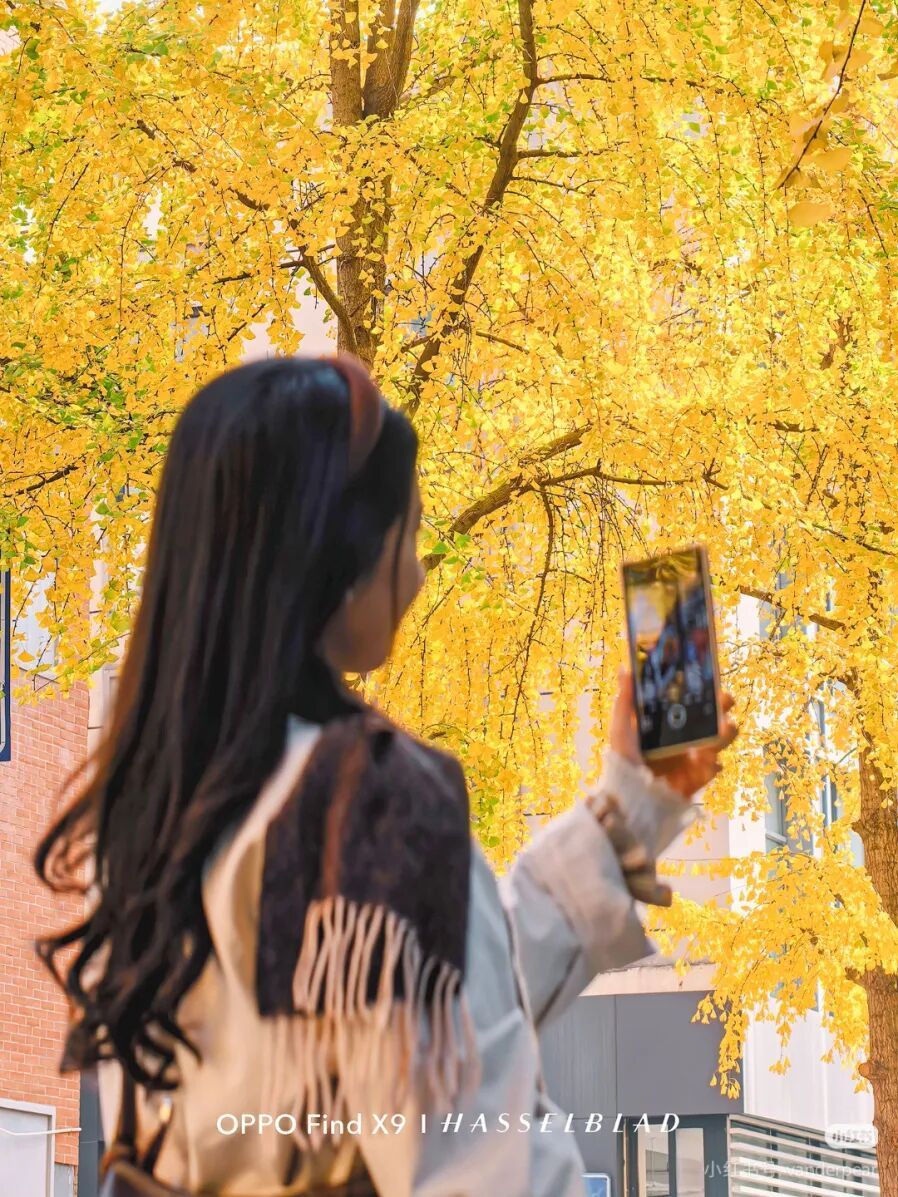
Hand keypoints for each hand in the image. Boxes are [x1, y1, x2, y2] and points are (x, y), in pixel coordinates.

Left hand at [609, 668, 737, 799]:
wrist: (629, 797)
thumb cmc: (623, 760)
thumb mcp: (621, 728)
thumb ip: (625, 700)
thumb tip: (625, 668)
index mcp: (671, 720)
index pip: (693, 697)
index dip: (704, 685)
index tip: (709, 673)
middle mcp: (687, 734)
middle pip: (714, 714)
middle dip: (723, 704)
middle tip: (722, 698)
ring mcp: (696, 755)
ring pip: (721, 738)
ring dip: (725, 732)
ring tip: (721, 728)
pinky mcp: (700, 776)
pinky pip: (715, 768)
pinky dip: (712, 764)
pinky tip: (704, 762)